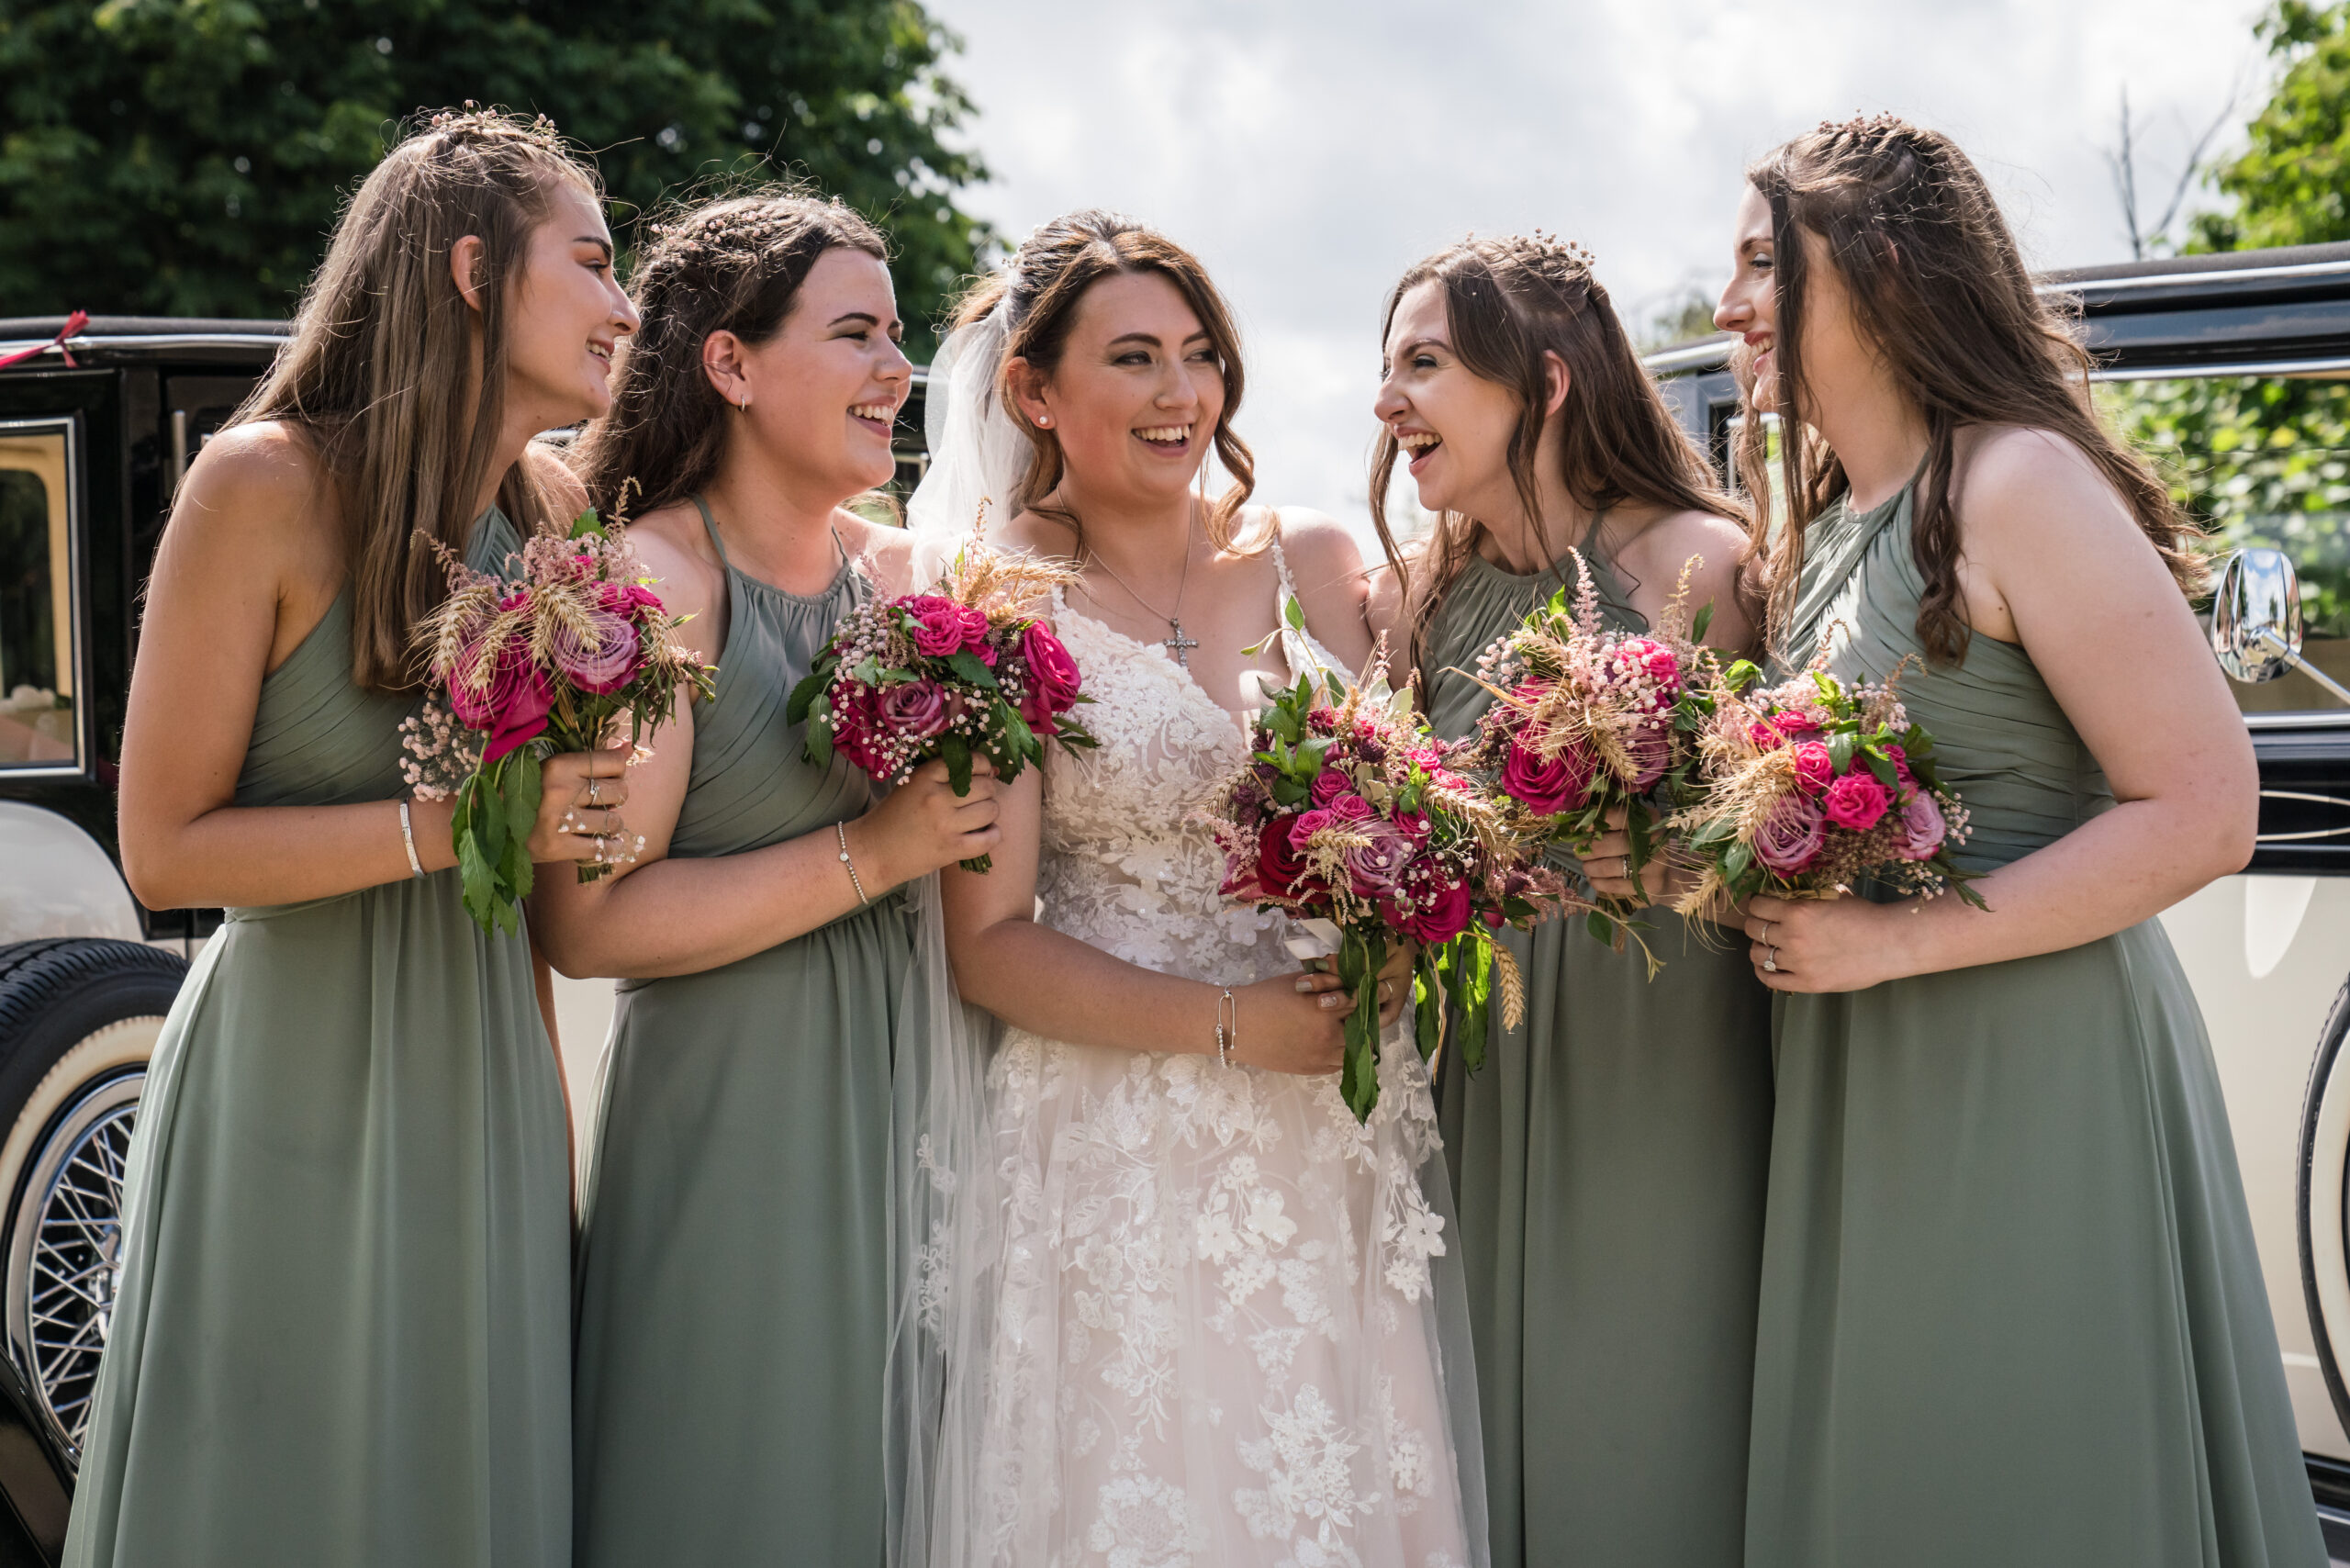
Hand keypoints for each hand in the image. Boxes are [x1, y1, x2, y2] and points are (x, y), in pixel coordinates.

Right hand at [533, 745, 634, 865]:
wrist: (490, 824)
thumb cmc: (528, 792)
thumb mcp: (555, 769)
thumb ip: (591, 759)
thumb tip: (630, 747)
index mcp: (558, 766)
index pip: (615, 763)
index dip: (617, 772)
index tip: (605, 778)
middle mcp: (559, 791)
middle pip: (620, 792)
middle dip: (615, 798)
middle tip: (598, 803)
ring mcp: (558, 821)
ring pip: (614, 821)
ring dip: (610, 824)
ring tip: (595, 823)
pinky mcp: (557, 848)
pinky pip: (603, 848)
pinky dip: (608, 847)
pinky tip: (600, 842)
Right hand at [851, 756, 1001, 886]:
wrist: (873, 852)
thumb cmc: (893, 817)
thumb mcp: (912, 785)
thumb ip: (943, 776)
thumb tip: (989, 770)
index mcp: (925, 777)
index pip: (968, 762)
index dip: (982, 766)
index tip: (980, 773)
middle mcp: (937, 798)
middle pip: (985, 786)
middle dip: (987, 790)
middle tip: (977, 798)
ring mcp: (946, 825)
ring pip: (991, 809)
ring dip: (990, 812)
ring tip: (978, 816)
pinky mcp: (952, 849)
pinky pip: (990, 838)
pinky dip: (993, 834)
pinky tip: (983, 833)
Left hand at [1575, 805, 1700, 904]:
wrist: (1660, 874)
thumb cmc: (1636, 845)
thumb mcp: (1627, 828)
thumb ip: (1606, 822)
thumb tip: (1575, 822)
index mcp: (1648, 819)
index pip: (1617, 816)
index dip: (1594, 822)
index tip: (1579, 828)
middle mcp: (1655, 840)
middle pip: (1609, 844)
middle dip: (1588, 849)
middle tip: (1579, 851)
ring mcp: (1655, 864)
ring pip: (1609, 866)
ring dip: (1590, 867)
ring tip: (1587, 866)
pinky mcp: (1650, 885)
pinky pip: (1614, 885)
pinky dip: (1598, 882)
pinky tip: (1594, 878)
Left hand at [1742, 891, 1909, 992]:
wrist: (1891, 943)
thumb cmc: (1865, 916)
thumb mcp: (1832, 896)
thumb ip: (1806, 897)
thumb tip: (1786, 891)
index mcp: (1798, 911)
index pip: (1757, 906)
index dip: (1756, 904)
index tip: (1761, 905)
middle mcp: (1793, 937)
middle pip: (1753, 929)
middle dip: (1755, 924)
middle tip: (1763, 924)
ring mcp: (1798, 963)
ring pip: (1757, 955)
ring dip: (1758, 948)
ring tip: (1767, 945)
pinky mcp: (1807, 983)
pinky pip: (1769, 980)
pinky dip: (1763, 971)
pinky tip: (1768, 965)